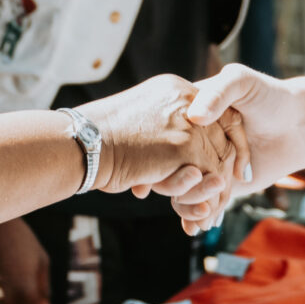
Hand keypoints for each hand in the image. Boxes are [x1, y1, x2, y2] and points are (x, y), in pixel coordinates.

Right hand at [79, 75, 238, 205]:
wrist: (83, 143)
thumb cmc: (100, 138)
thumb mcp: (140, 119)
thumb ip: (165, 126)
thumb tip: (186, 159)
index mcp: (175, 89)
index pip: (214, 116)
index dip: (220, 144)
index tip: (218, 170)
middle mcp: (185, 99)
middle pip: (221, 138)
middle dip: (219, 171)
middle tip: (217, 197)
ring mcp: (187, 122)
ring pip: (216, 161)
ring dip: (208, 190)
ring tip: (205, 210)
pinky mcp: (183, 147)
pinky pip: (205, 178)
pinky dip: (199, 198)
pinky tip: (193, 214)